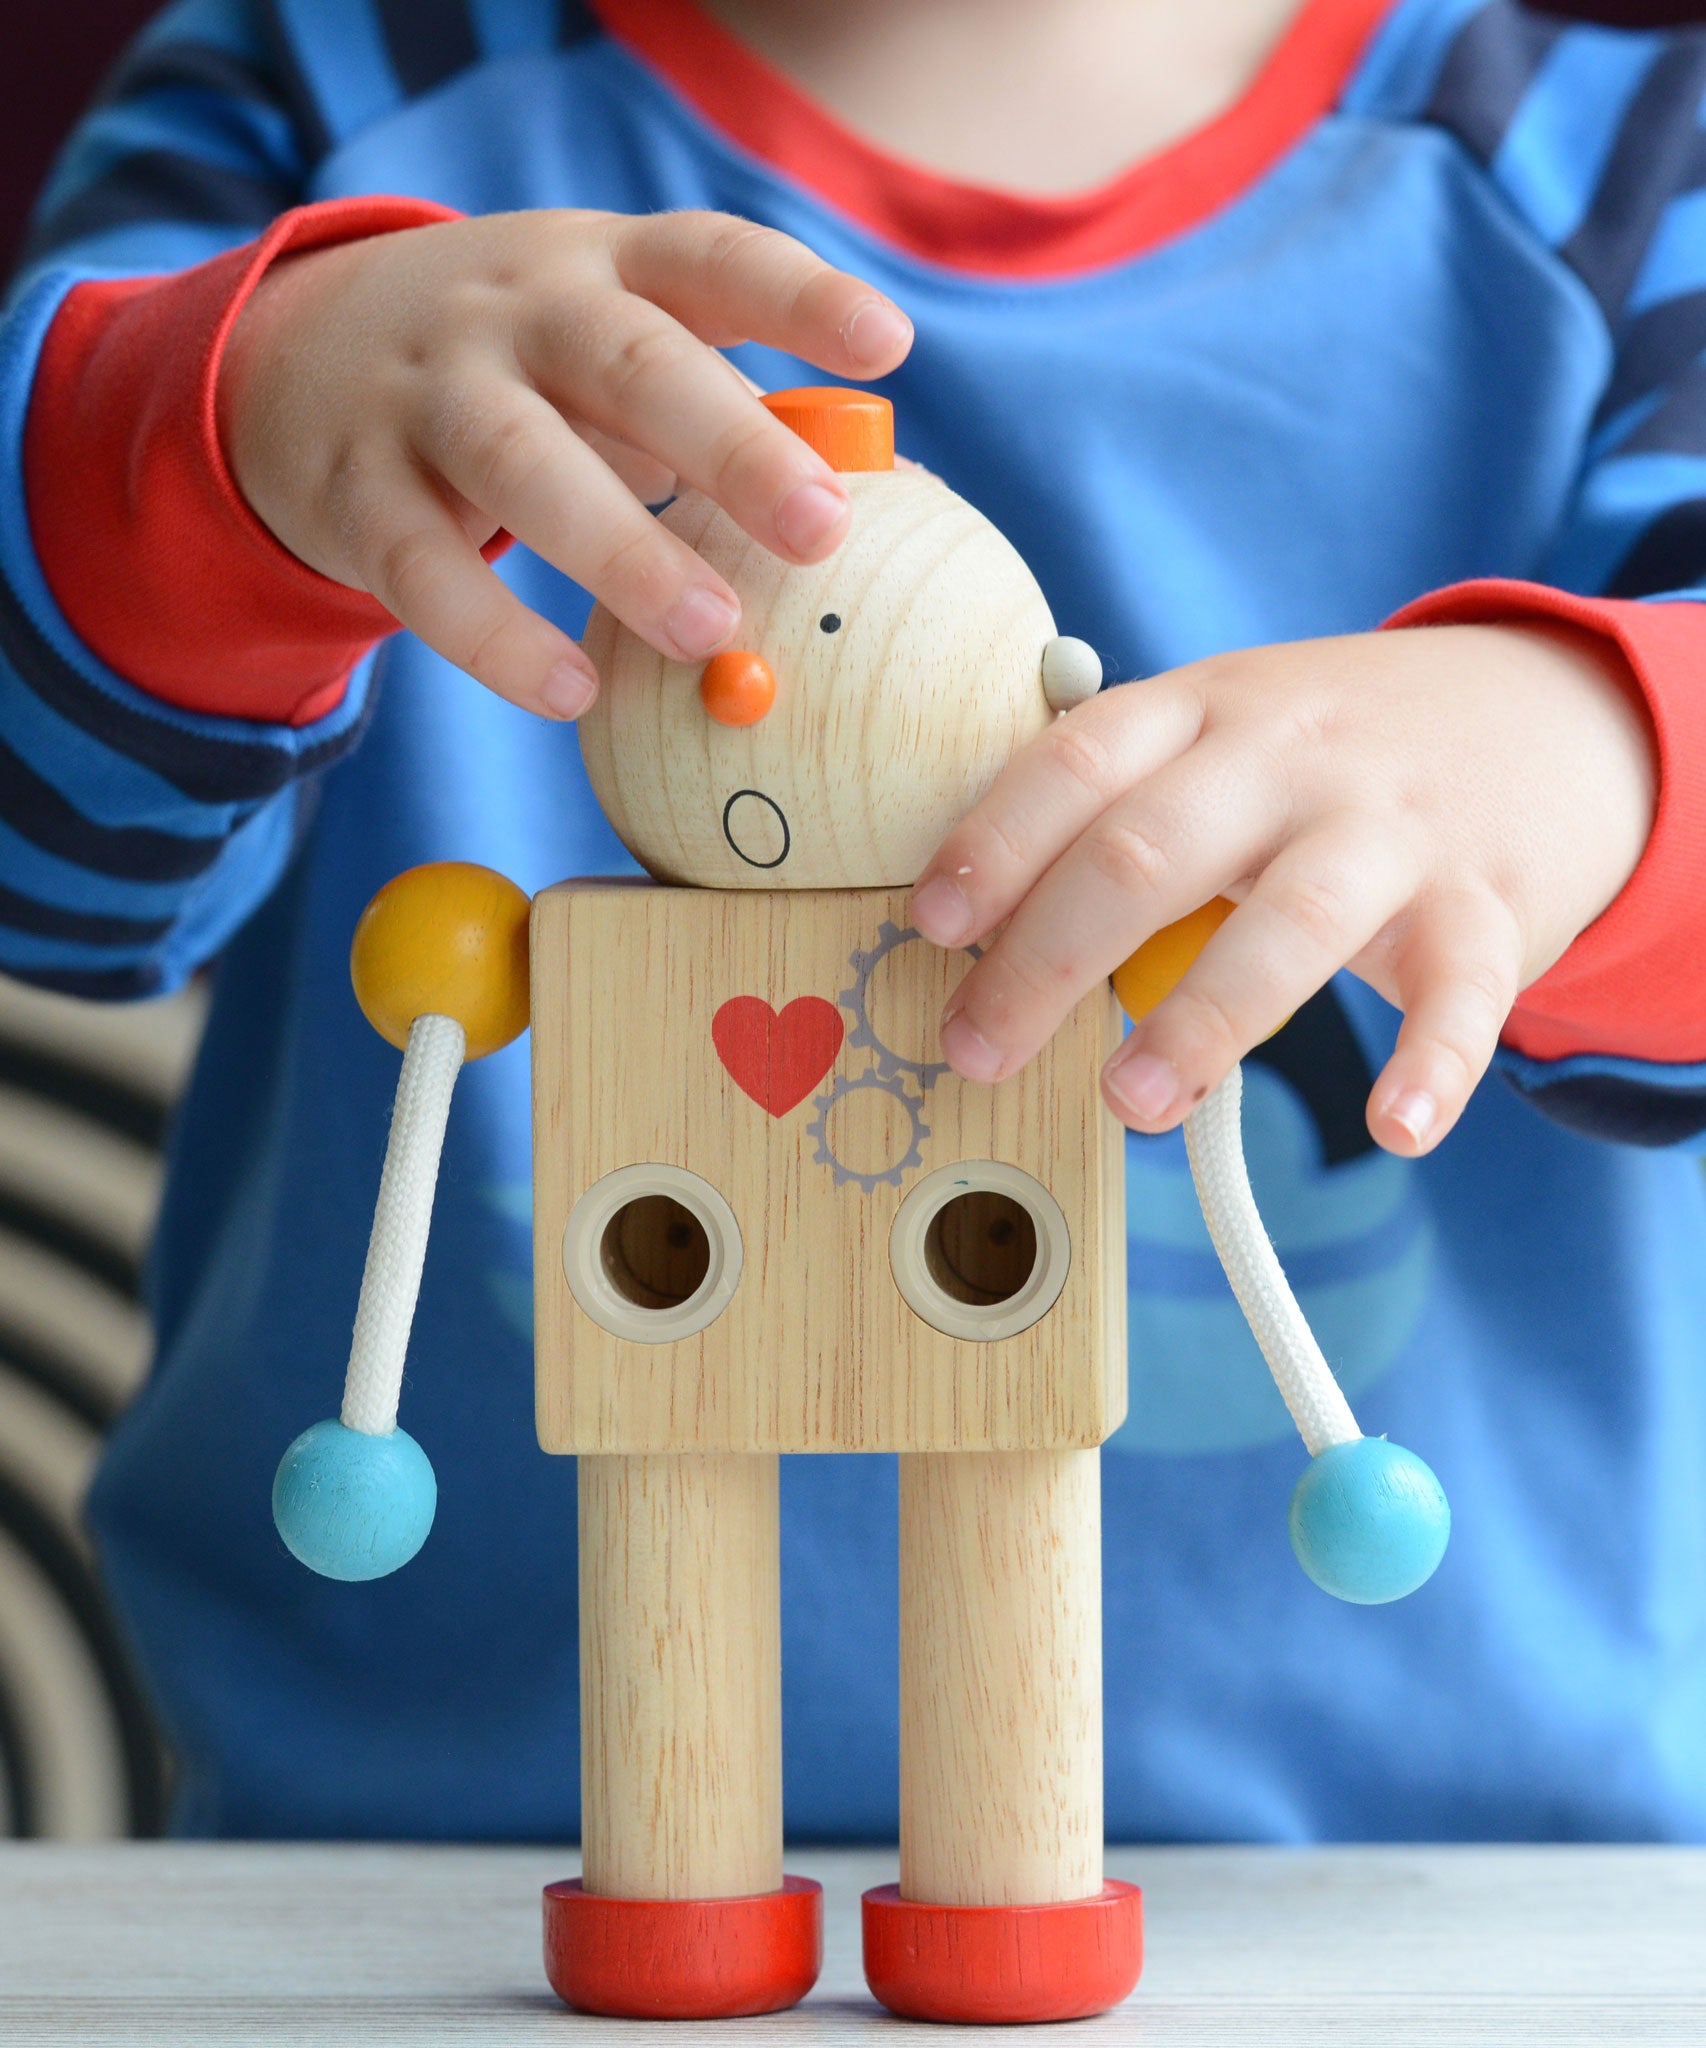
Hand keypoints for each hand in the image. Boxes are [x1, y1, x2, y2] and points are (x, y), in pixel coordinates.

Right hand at [216, 209, 911, 716]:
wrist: (302, 356)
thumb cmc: (522, 368)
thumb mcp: (606, 343)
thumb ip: (714, 403)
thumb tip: (863, 504)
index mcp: (602, 267)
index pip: (709, 258)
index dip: (797, 299)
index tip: (888, 344)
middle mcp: (515, 313)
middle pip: (628, 361)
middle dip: (732, 443)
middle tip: (820, 529)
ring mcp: (428, 395)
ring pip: (523, 463)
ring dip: (623, 549)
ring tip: (711, 629)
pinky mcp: (358, 489)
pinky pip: (423, 569)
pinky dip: (496, 639)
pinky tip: (572, 693)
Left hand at [908, 623, 1657, 1154]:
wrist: (1543, 719)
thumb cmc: (1328, 758)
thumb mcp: (1223, 734)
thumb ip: (1121, 807)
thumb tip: (980, 938)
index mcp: (1204, 710)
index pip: (1077, 762)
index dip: (996, 842)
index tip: (932, 924)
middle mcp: (1290, 757)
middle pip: (1150, 849)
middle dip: (1047, 958)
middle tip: (977, 1051)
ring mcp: (1393, 829)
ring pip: (1289, 921)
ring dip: (1198, 1022)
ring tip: (1128, 1104)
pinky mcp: (1487, 906)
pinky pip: (1463, 992)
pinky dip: (1434, 1064)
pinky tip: (1393, 1126)